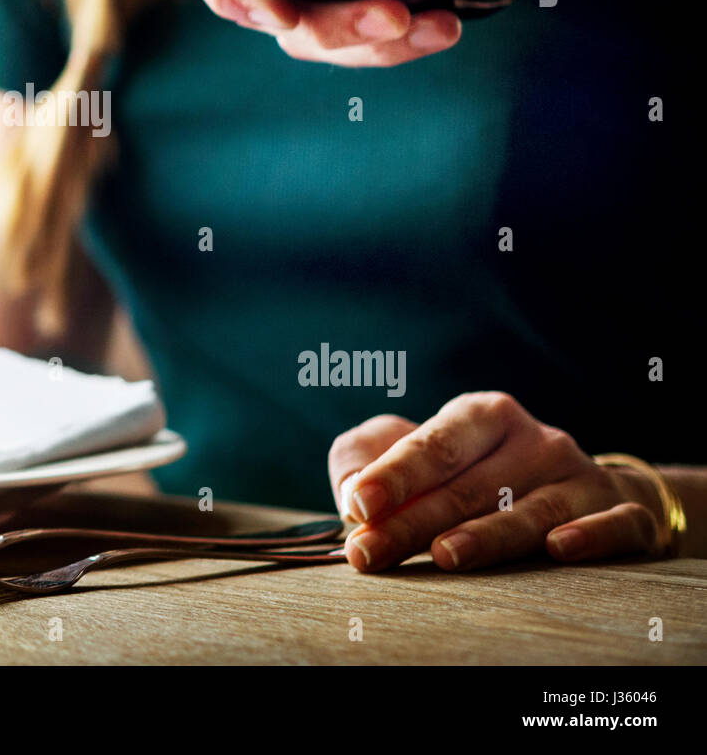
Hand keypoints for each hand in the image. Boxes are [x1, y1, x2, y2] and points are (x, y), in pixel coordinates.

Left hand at [328, 393, 669, 571]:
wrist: (590, 494)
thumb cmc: (481, 473)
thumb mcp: (423, 454)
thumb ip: (370, 460)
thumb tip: (348, 493)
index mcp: (483, 416)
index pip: (433, 445)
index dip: (394, 476)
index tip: (358, 504)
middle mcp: (535, 441)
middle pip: (468, 487)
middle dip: (413, 522)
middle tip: (368, 554)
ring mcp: (581, 478)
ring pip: (531, 511)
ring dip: (487, 535)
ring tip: (444, 555)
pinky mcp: (623, 515)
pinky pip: (613, 525)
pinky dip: (589, 536)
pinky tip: (559, 548)